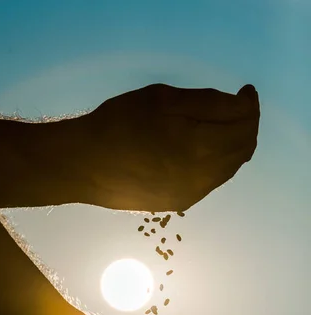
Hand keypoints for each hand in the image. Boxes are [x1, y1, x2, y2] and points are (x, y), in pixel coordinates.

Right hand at [78, 83, 259, 211]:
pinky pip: (211, 181)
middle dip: (246, 125)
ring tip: (222, 127)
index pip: (244, 124)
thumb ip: (207, 102)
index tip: (245, 92)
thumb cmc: (119, 123)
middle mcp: (203, 176)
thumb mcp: (163, 99)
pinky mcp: (179, 203)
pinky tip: (202, 150)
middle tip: (238, 107)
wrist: (84, 166)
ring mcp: (192, 194)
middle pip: (243, 149)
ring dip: (233, 146)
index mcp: (201, 145)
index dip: (250, 104)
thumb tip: (238, 106)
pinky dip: (217, 162)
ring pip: (229, 168)